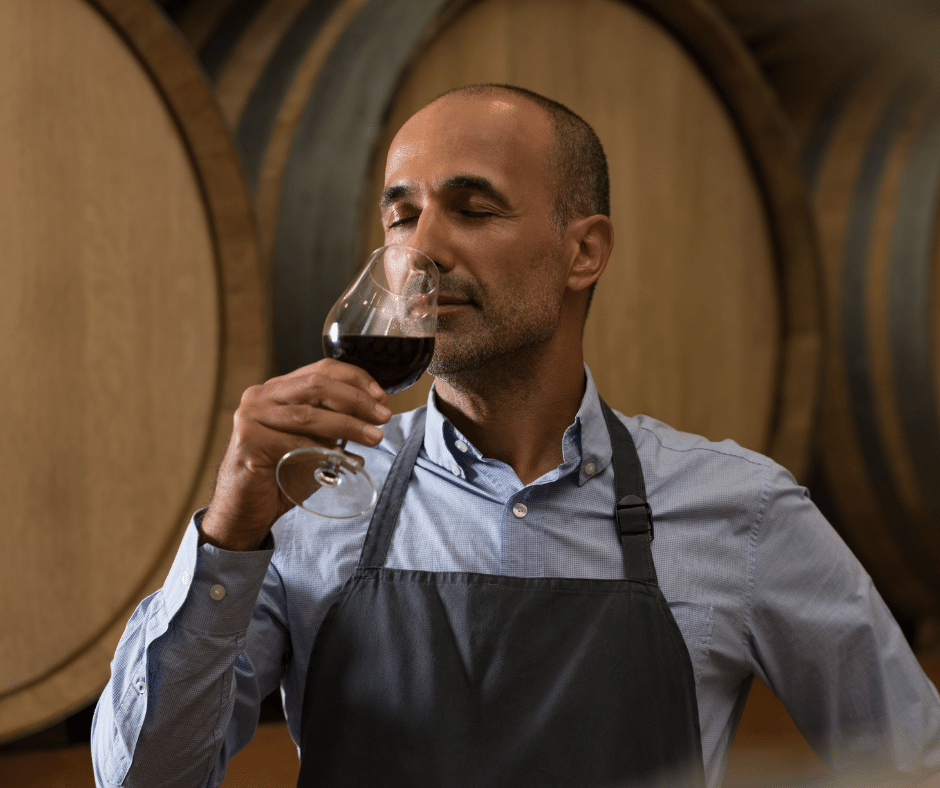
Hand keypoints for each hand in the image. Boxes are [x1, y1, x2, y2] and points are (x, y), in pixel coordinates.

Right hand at [200, 359, 390, 549]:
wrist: (244, 509)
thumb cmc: (281, 474)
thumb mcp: (314, 442)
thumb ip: (336, 426)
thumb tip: (375, 416)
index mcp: (277, 389)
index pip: (322, 369)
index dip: (356, 379)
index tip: (382, 397)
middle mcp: (261, 396)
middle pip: (317, 385)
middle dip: (356, 400)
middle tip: (383, 416)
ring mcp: (251, 417)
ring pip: (309, 414)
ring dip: (348, 425)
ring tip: (375, 437)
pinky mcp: (248, 442)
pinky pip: (295, 444)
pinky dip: (325, 452)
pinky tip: (347, 460)